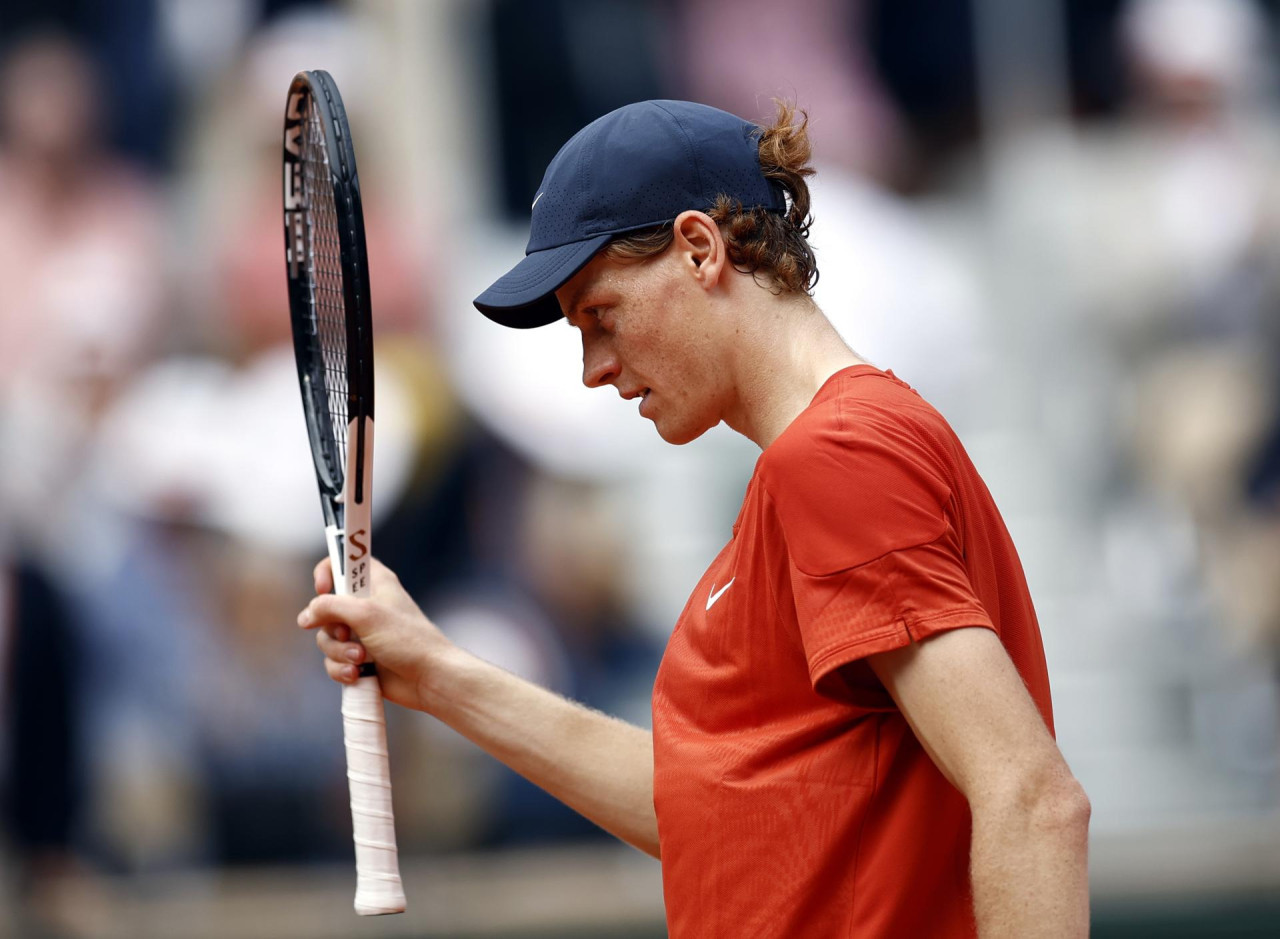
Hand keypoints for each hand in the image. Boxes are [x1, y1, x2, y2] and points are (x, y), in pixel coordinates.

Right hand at [297, 557, 453, 712]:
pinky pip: (334, 660)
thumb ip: (329, 607)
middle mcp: (366, 605)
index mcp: (375, 582)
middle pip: (325, 607)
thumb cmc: (407, 639)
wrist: (427, 678)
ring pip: (327, 638)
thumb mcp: (365, 614)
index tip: (323, 589)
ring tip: (362, 659)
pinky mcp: (359, 658)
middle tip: (350, 634)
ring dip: (339, 652)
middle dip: (333, 627)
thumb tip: (305, 616)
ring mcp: (361, 633)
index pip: (343, 562)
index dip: (327, 572)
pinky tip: (358, 674)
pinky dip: (341, 669)